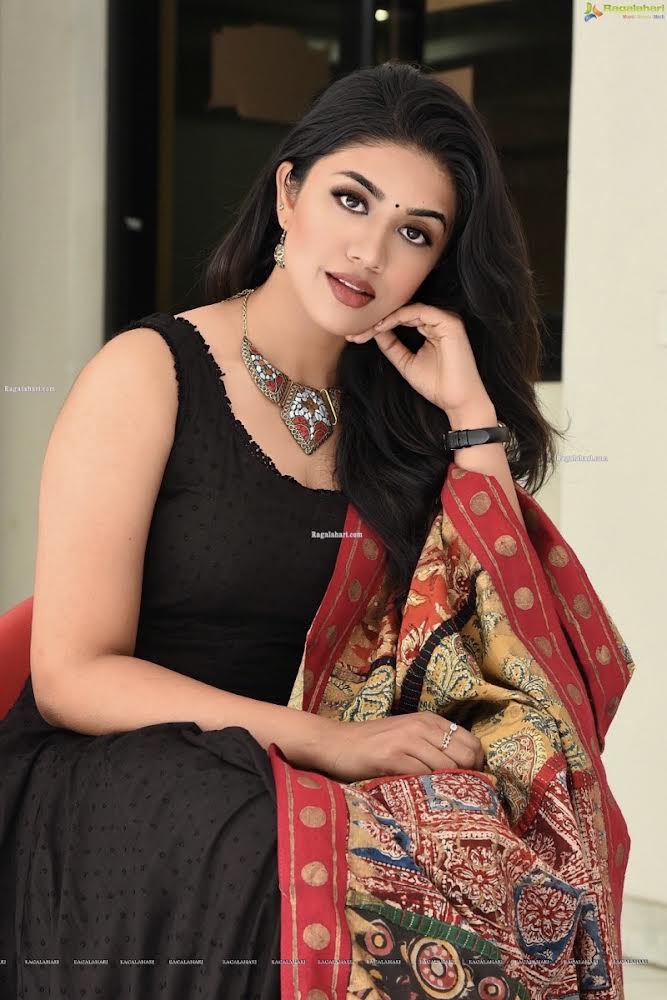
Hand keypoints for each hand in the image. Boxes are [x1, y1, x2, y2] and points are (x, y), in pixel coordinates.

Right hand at [316, 711, 485, 783]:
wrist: (336, 743)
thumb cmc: (374, 745)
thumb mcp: (409, 737)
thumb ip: (434, 746)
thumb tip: (466, 769)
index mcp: (430, 720)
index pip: (473, 742)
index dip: (477, 765)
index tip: (467, 782)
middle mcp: (422, 726)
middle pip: (466, 755)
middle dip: (467, 778)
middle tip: (455, 794)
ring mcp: (407, 739)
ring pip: (448, 767)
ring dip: (446, 786)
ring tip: (437, 797)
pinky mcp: (392, 756)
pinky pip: (423, 775)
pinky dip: (426, 788)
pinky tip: (419, 795)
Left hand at [346, 302, 492, 418]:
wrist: (458, 402)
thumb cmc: (437, 385)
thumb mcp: (406, 363)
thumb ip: (392, 346)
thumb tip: (374, 331)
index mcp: (430, 328)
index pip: (399, 320)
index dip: (377, 326)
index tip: (355, 337)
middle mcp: (438, 320)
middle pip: (401, 313)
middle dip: (376, 322)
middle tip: (354, 333)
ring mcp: (445, 320)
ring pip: (407, 310)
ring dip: (383, 319)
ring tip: (365, 331)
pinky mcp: (450, 323)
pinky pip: (419, 312)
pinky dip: (398, 317)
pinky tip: (382, 327)